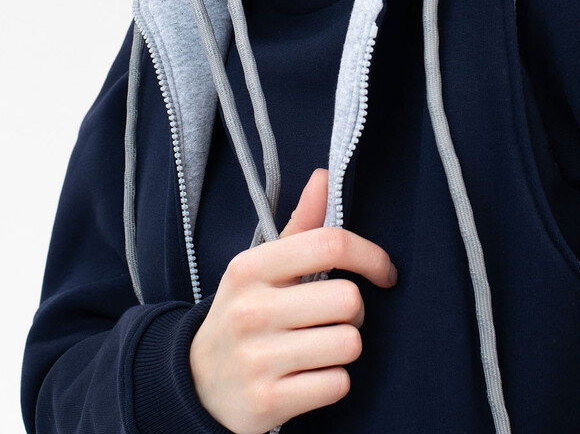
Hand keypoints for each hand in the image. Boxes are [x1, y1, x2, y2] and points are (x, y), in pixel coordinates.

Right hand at [189, 167, 397, 433]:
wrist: (195, 384)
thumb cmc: (244, 314)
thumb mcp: (260, 267)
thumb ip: (300, 225)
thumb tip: (325, 177)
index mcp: (251, 268)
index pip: (329, 244)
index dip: (370, 256)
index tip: (383, 271)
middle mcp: (251, 310)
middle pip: (348, 300)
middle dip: (354, 312)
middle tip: (334, 317)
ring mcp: (257, 359)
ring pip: (348, 344)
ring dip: (344, 347)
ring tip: (320, 346)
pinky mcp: (267, 402)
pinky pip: (337, 384)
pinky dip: (333, 381)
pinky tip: (309, 376)